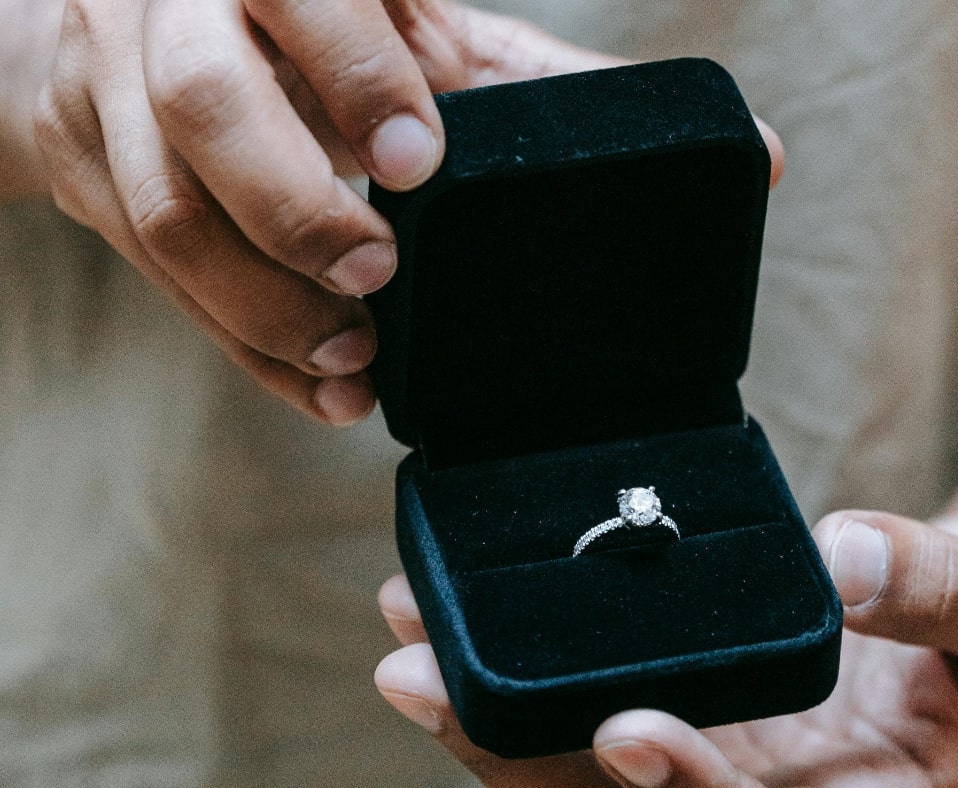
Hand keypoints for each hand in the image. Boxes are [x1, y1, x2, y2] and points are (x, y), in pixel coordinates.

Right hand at [31, 0, 620, 422]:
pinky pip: (156, 278)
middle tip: (378, 274)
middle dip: (296, 206)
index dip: (360, 79)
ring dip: (264, 304)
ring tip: (353, 355)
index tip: (422, 162)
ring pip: (164, 211)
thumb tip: (681, 128)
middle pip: (204, 104)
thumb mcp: (408, 27)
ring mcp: (105, 84)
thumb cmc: (307, 23)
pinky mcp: (81, 164)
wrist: (141, 15)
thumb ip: (514, 78)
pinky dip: (245, 345)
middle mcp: (166, 6)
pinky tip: (320, 383)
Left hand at [375, 511, 957, 787]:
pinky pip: (581, 726)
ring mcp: (715, 785)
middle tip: (422, 677)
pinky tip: (445, 620)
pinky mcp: (684, 735)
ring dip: (490, 723)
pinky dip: (514, 683)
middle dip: (523, 764)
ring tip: (410, 634)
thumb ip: (947, 589)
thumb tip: (848, 558)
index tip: (626, 730)